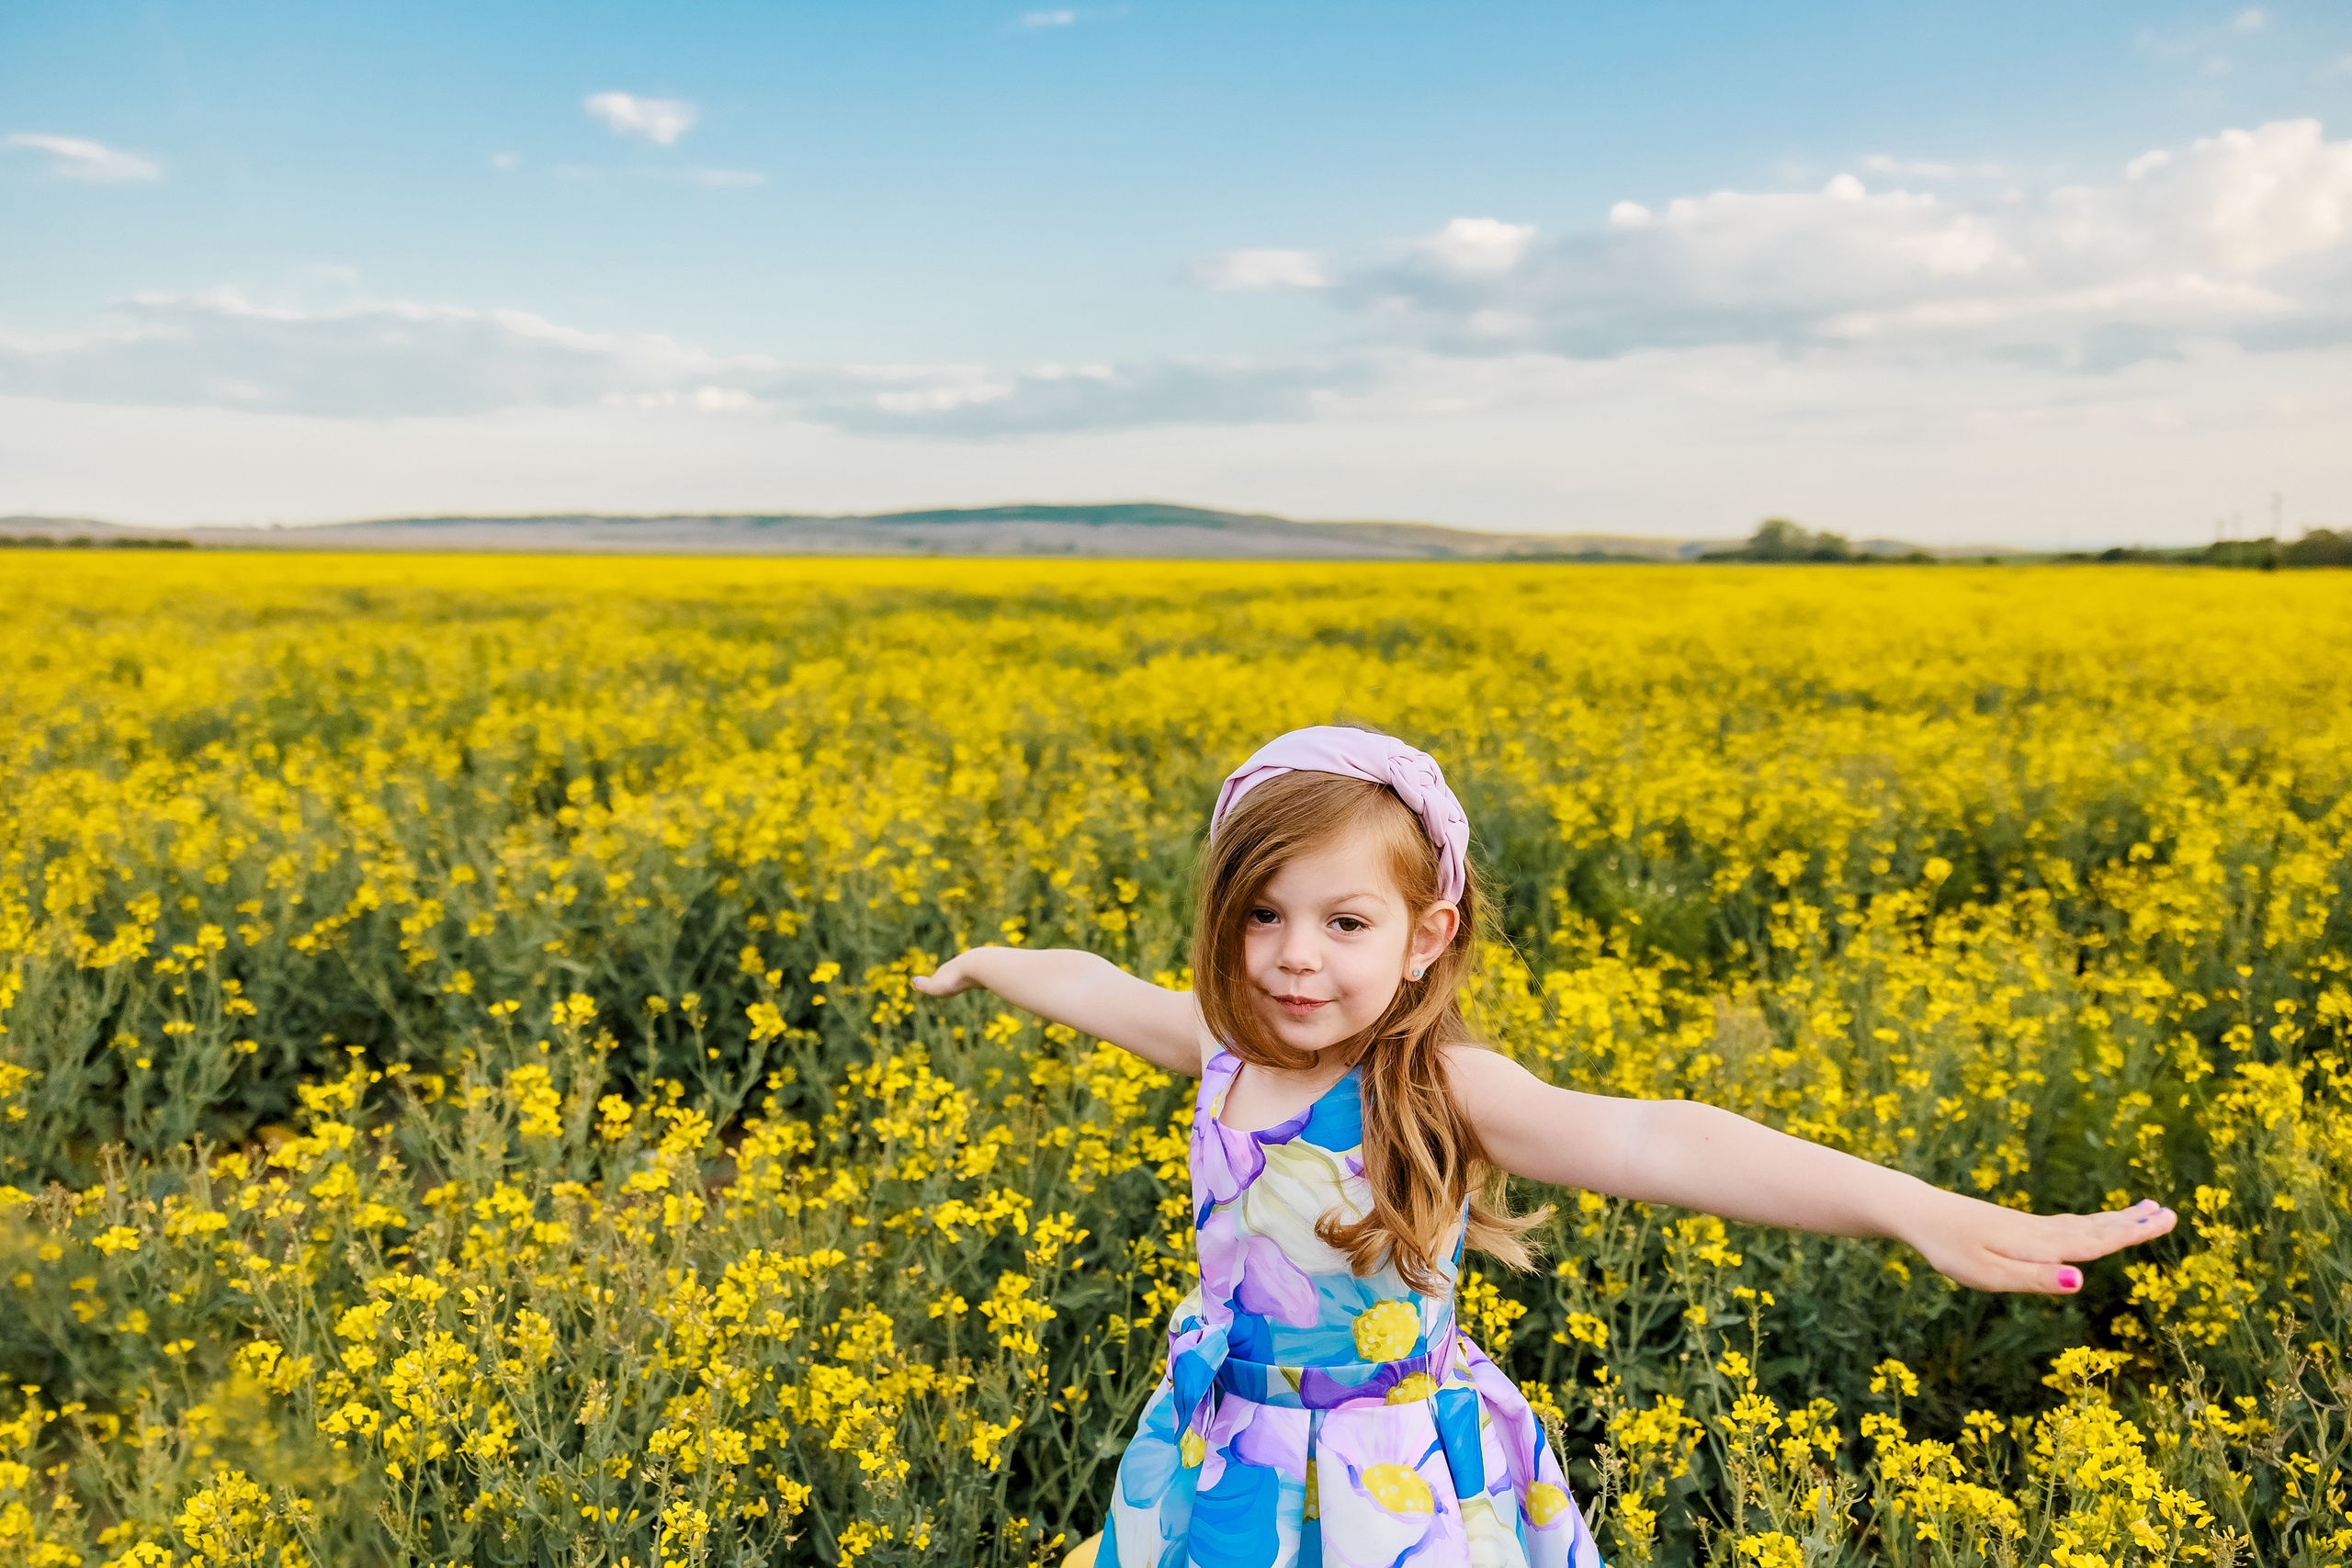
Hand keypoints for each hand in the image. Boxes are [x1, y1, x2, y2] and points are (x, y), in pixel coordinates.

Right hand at [910, 949, 990, 998]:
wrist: (979, 966)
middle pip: (955, 973)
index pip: (940, 977)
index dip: (938, 982)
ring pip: (970, 973)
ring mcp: (974, 967)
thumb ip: (925, 985)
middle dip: (954, 978)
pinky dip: (981, 979)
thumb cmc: (955, 979)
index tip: (936, 984)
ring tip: (970, 981)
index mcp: (947, 971)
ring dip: (969, 977)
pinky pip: (983, 975)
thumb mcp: (936, 986)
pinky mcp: (988, 970)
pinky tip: (985, 981)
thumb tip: (914, 981)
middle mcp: (960, 966)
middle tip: (953, 982)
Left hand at [1905, 1192, 2176, 1293]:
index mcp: (2040, 1246)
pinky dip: (2089, 1223)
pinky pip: (2065, 1225)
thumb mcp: (1988, 1274)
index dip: (2131, 1233)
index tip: (2166, 1219)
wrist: (1918, 1214)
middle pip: (2095, 1229)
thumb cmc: (1950, 1249)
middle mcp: (2040, 1233)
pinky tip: (2092, 1225)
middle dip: (2133, 1223)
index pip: (2095, 1242)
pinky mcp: (2016, 1227)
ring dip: (2116, 1219)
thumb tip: (2080, 1282)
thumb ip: (2035, 1279)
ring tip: (2146, 1209)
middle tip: (2171, 1212)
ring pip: (2082, 1224)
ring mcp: (2029, 1227)